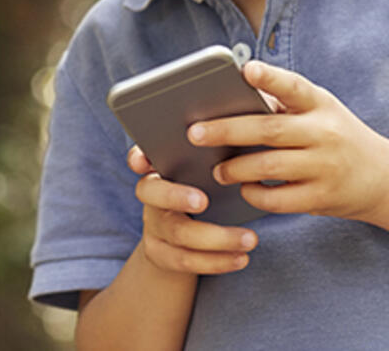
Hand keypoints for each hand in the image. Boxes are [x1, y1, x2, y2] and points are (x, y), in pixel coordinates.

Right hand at [127, 145, 258, 275]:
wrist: (180, 241)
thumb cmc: (205, 189)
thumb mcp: (207, 170)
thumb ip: (217, 151)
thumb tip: (250, 126)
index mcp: (159, 168)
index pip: (140, 157)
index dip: (138, 158)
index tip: (143, 161)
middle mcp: (150, 196)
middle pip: (152, 193)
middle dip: (175, 196)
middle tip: (204, 200)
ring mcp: (152, 227)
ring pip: (178, 233)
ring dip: (217, 238)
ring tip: (250, 239)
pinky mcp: (160, 254)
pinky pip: (186, 261)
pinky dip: (217, 261)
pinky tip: (242, 258)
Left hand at [189, 60, 388, 219]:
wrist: (382, 177)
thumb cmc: (336, 137)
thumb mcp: (320, 112)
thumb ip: (283, 106)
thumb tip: (227, 105)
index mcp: (321, 103)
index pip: (294, 86)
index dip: (270, 78)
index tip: (246, 70)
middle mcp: (325, 132)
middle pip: (268, 129)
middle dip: (226, 130)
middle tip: (194, 133)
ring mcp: (325, 166)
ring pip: (269, 166)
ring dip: (236, 169)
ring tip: (217, 170)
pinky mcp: (323, 196)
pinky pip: (279, 199)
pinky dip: (256, 194)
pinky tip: (245, 189)